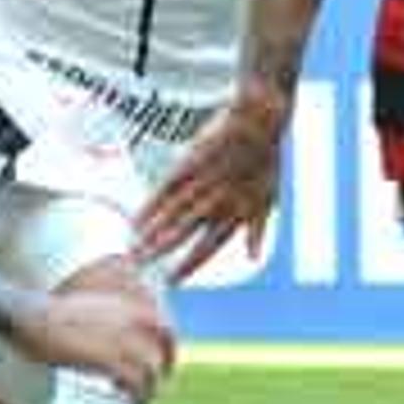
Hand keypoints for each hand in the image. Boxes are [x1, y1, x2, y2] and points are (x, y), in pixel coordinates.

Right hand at [16, 284, 175, 403]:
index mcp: (126, 304)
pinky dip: (137, 396)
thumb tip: (110, 339)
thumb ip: (105, 319)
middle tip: (156, 388)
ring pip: (152, 369)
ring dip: (150, 389)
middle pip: (164, 348)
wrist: (30, 316)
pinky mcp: (110, 359)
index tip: (163, 363)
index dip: (168, 347)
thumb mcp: (85, 307)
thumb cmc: (48, 314)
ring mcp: (122, 339)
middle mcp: (130, 319)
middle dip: (164, 369)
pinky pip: (135, 382)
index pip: (164, 325)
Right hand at [136, 91, 282, 280]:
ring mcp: (202, 181)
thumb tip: (253, 259)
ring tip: (134, 247)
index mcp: (236, 213)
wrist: (259, 121)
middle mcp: (217, 201)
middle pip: (184, 231)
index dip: (189, 265)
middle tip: (140, 265)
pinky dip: (151, 205)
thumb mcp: (269, 199)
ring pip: (173, 212)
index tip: (171, 282)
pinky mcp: (191, 162)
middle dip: (161, 249)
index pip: (208, 246)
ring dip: (152, 231)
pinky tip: (137, 218)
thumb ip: (257, 230)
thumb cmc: (266, 163)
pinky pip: (166, 188)